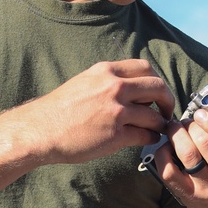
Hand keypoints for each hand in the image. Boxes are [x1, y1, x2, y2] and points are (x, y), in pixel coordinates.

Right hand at [18, 59, 174, 164]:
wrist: (40, 130)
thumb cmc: (59, 109)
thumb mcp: (84, 82)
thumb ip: (107, 81)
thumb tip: (129, 87)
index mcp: (106, 71)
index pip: (145, 68)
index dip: (156, 80)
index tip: (156, 92)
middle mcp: (114, 87)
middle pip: (158, 87)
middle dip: (167, 100)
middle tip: (165, 111)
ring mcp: (116, 111)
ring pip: (155, 114)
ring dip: (161, 123)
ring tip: (158, 128)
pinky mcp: (116, 135)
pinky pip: (146, 134)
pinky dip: (152, 137)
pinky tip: (149, 139)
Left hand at [155, 93, 207, 207]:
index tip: (202, 113)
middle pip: (206, 145)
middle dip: (192, 125)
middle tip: (188, 119)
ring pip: (188, 155)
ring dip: (177, 134)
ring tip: (176, 127)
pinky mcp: (187, 195)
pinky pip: (169, 170)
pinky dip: (163, 153)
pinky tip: (167, 145)